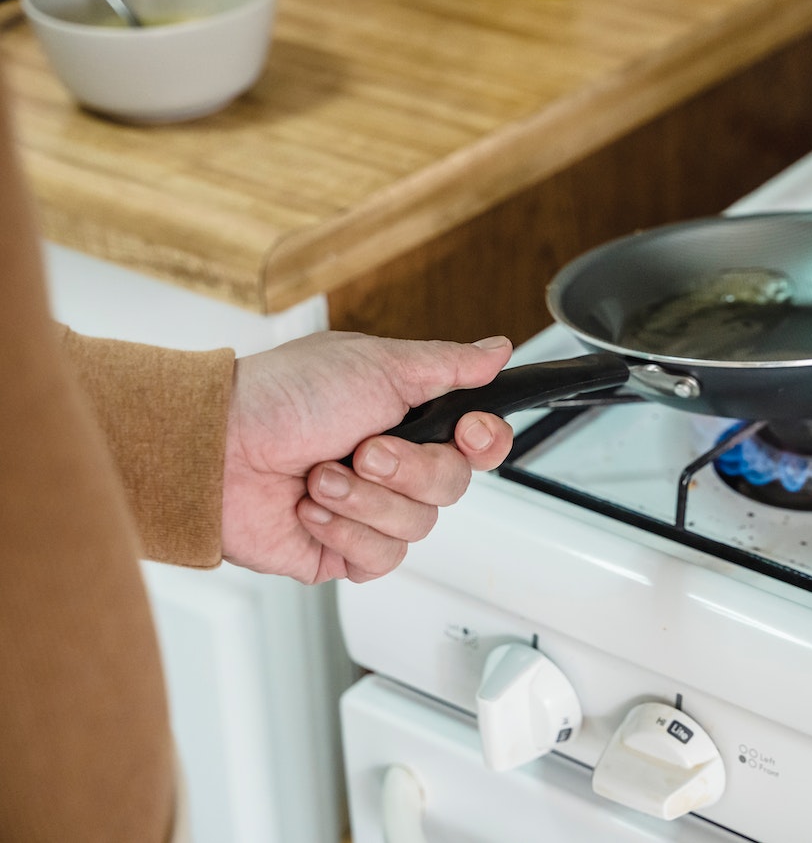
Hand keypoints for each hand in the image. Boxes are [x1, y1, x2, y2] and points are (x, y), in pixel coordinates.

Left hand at [221, 331, 514, 583]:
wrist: (216, 448)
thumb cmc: (284, 397)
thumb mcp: (378, 364)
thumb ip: (448, 363)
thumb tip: (497, 349)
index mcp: (407, 418)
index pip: (479, 442)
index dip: (484, 443)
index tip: (468, 432)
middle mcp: (393, 466)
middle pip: (453, 486)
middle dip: (407, 469)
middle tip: (364, 449)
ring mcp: (369, 510)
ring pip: (418, 527)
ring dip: (365, 499)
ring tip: (320, 475)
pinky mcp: (342, 550)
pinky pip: (381, 559)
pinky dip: (344, 530)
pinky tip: (310, 507)